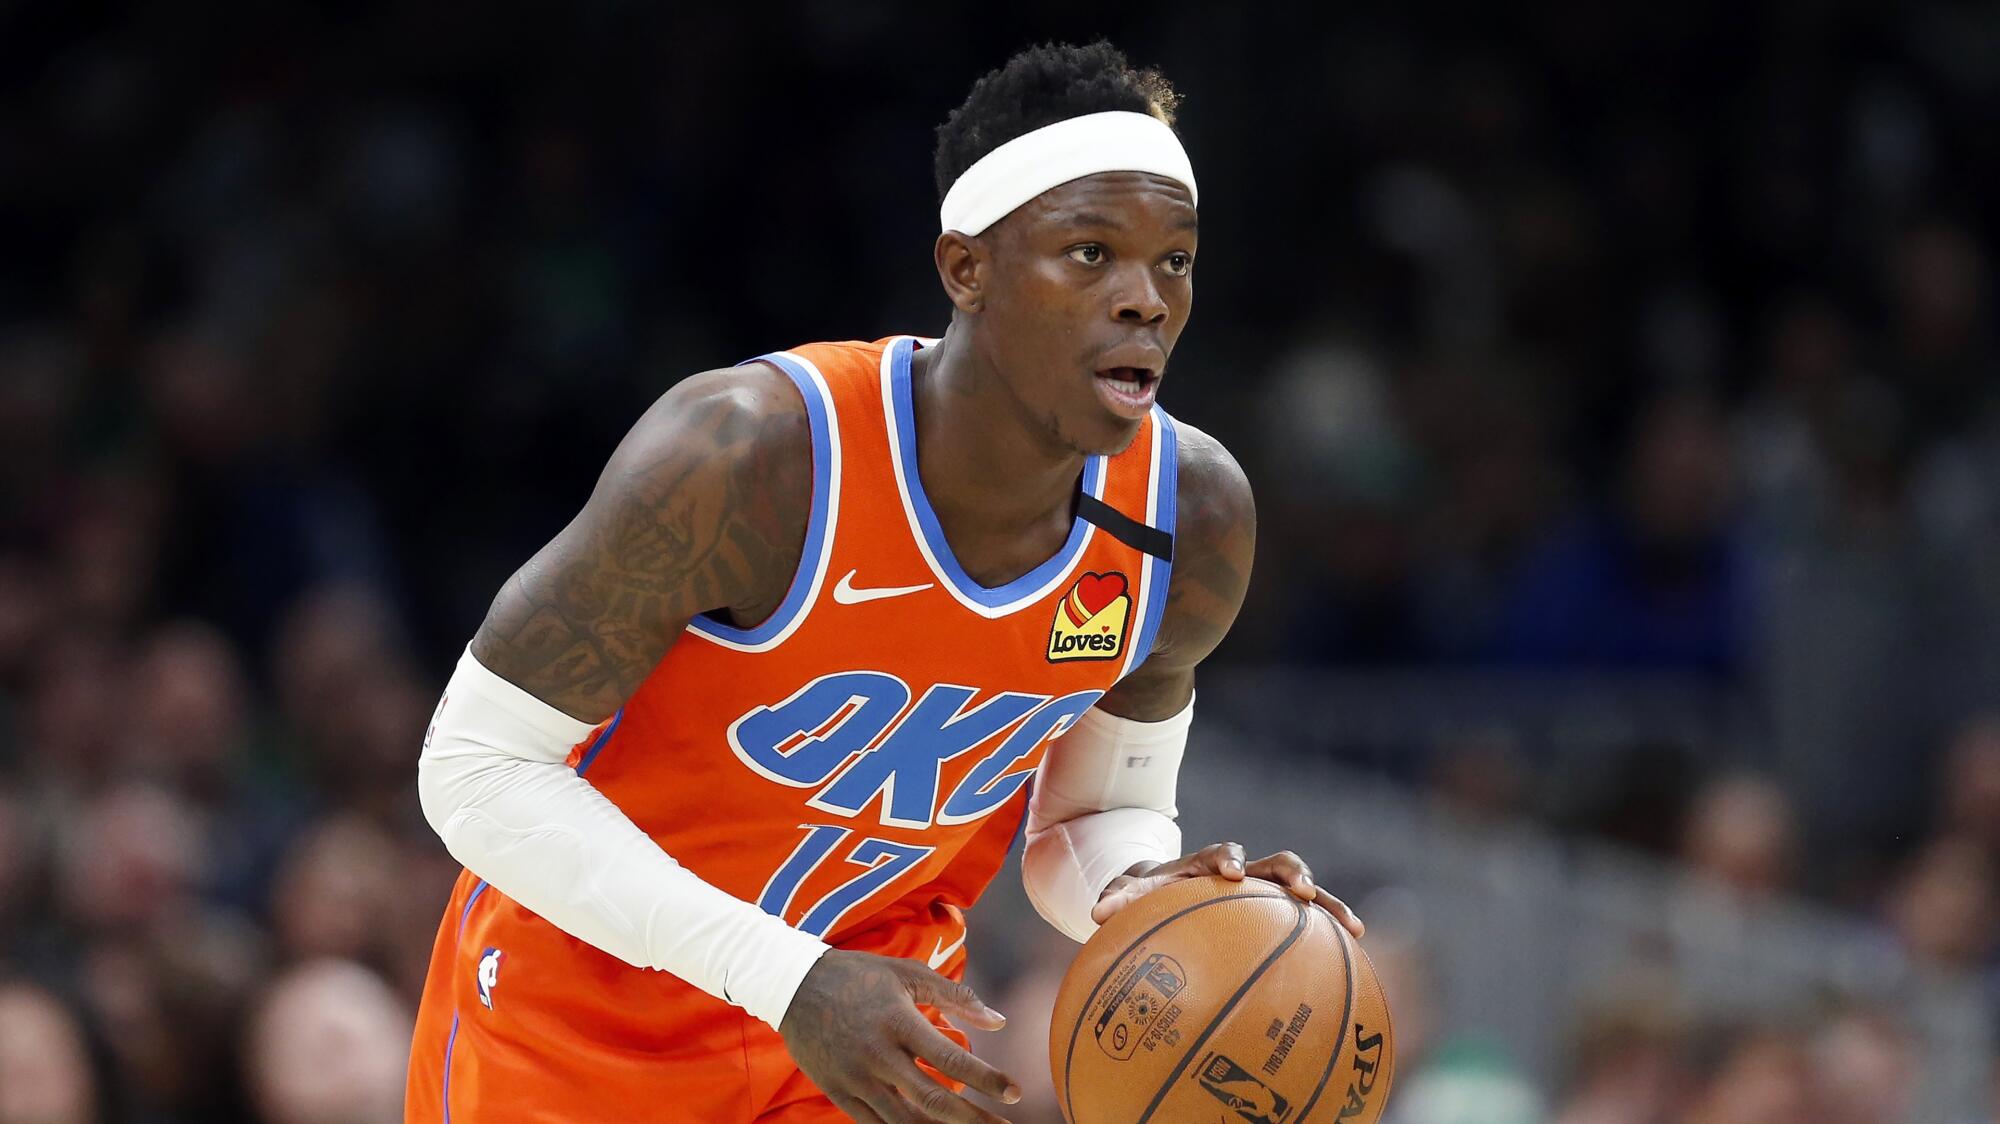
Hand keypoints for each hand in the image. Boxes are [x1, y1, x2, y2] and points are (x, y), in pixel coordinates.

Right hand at [779, 949, 1021, 1122]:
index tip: (1015, 1093)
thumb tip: (999, 1021)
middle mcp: (878, 1055)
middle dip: (975, 1119)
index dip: (987, 1081)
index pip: (952, 1061)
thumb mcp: (907, 973)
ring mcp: (856, 1078)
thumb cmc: (858, 975)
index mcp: (898, 1022)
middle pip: (934, 1100)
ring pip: (906, 1121)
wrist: (792, 985)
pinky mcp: (838, 1092)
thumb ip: (955, 996)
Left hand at [1090, 841, 1364, 938]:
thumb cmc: (1155, 896)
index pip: (1222, 853)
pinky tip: (1356, 954)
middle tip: (1303, 888)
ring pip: (1304, 888)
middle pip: (1276, 861)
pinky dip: (1333, 932)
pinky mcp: (1282, 912)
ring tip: (1351, 925)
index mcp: (1209, 864)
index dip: (1229, 859)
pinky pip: (1312, 921)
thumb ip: (1121, 899)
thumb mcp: (1137, 896)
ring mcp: (1268, 891)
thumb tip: (1096, 912)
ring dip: (1328, 902)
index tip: (1232, 874)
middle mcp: (1246, 872)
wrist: (1174, 891)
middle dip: (1292, 871)